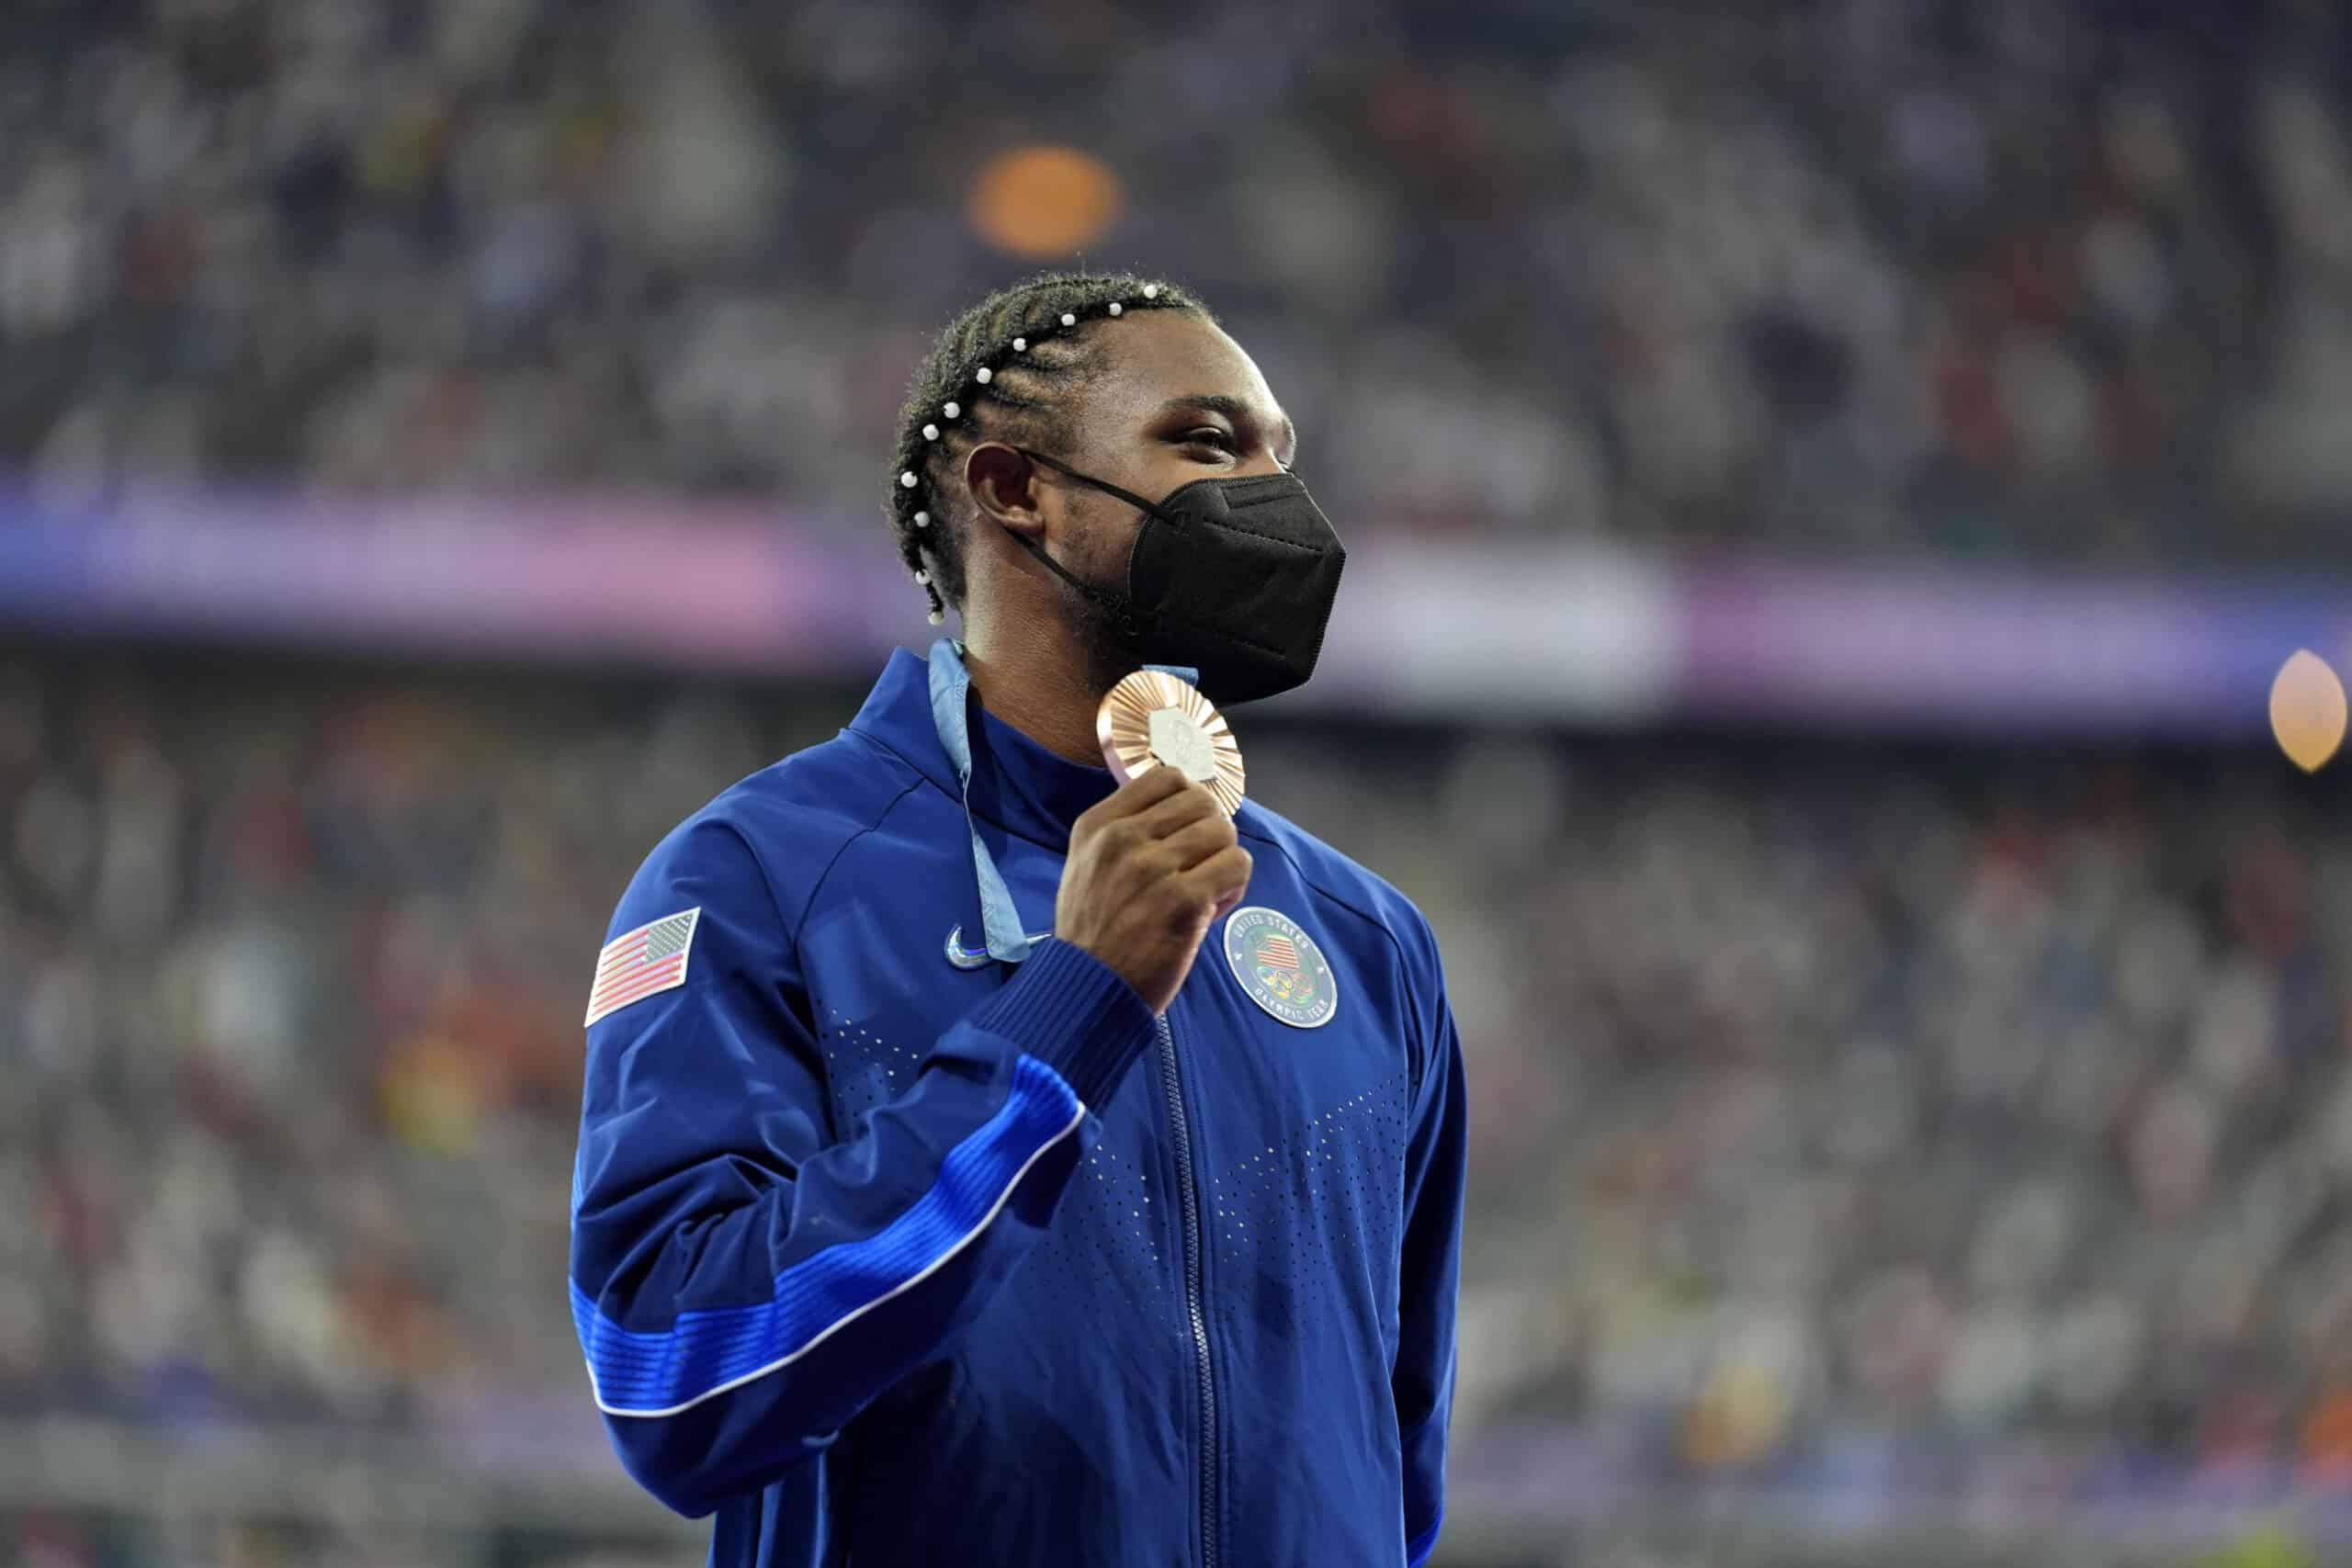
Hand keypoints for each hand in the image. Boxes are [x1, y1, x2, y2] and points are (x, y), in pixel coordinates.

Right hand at [1057, 767, 1251, 1013]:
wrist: (1089, 988)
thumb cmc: (1093, 931)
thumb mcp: (1087, 865)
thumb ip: (1125, 831)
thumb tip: (1186, 808)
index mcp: (1098, 825)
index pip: (1166, 777)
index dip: (1190, 801)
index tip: (1187, 831)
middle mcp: (1123, 839)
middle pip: (1201, 802)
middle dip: (1211, 832)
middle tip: (1201, 865)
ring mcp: (1153, 868)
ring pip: (1224, 831)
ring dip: (1224, 859)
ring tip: (1206, 888)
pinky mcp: (1183, 901)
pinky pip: (1237, 865)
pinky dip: (1234, 885)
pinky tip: (1213, 906)